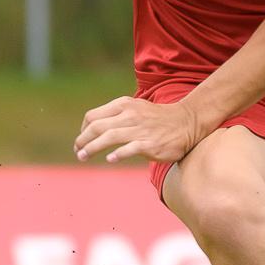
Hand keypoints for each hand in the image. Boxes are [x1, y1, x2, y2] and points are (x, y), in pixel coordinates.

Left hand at [74, 96, 206, 164]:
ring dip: (92, 148)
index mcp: (123, 105)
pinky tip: (110, 159)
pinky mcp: (149, 143)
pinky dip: (118, 153)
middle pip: (97, 127)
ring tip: (83, 156)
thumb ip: (116, 116)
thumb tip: (94, 129)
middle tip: (77, 151)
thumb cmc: (157, 119)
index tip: (81, 141)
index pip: (93, 116)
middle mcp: (129, 115)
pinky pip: (129, 148)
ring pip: (108, 137)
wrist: (186, 122)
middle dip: (82, 140)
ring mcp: (139, 129)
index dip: (82, 130)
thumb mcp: (135, 108)